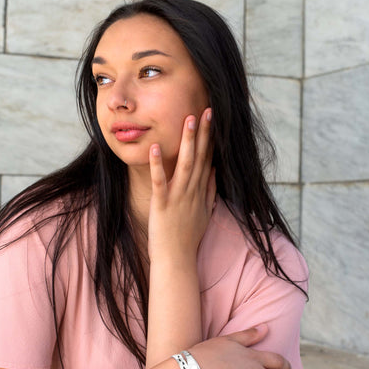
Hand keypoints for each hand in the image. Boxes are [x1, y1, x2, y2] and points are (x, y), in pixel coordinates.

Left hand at [147, 108, 215, 263]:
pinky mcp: (162, 204)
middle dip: (203, 133)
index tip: (213, 120)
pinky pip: (160, 181)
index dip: (211, 139)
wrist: (177, 260)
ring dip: (187, 141)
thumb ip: (209, 190)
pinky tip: (154, 147)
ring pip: (185, 164)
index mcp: (201, 192)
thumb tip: (214, 170)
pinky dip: (157, 165)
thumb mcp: (205, 212)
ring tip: (188, 119)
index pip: (209, 160)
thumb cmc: (188, 237)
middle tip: (206, 109)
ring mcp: (178, 197)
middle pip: (200, 157)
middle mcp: (192, 191)